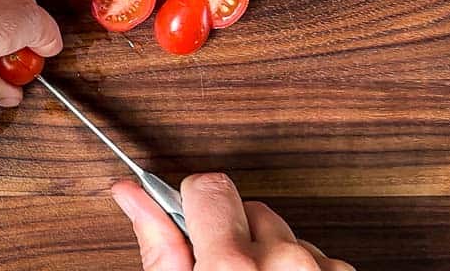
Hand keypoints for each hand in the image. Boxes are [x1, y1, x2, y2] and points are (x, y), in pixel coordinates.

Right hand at [112, 174, 353, 270]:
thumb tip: (129, 193)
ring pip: (286, 234)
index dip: (194, 205)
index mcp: (232, 265)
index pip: (208, 186)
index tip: (191, 224)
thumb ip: (159, 247)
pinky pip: (320, 257)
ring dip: (272, 257)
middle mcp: (284, 263)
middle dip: (235, 235)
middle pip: (249, 209)